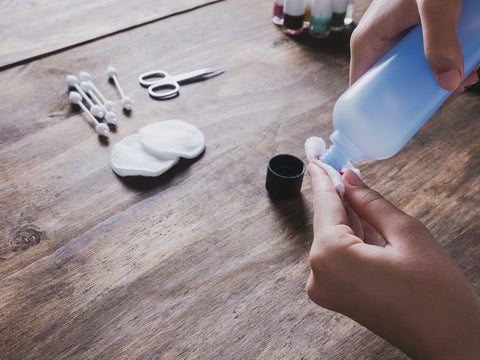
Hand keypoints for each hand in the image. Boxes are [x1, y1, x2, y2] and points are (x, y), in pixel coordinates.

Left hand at [306, 163, 479, 358]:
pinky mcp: (337, 295)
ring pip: (334, 239)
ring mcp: (326, 289)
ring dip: (345, 215)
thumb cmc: (436, 293)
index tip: (316, 158)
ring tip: (351, 186)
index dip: (323, 178)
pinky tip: (359, 216)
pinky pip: (339, 256)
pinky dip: (350, 236)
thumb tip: (349, 179)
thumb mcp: (407, 234)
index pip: (326, 206)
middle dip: (336, 195)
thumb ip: (371, 203)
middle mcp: (319, 275)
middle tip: (336, 166)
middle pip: (328, 223)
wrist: (449, 342)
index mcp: (332, 257)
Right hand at [349, 0, 478, 101]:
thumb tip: (448, 84)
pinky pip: (430, 58)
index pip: (360, 90)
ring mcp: (401, 40)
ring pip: (415, 74)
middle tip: (453, 91)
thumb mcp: (435, 5)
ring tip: (471, 73)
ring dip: (444, 79)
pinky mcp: (419, 35)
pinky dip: (451, 63)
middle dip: (424, 95)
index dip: (377, 112)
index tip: (402, 124)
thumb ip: (439, 41)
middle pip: (394, 87)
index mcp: (369, 43)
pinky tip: (472, 60)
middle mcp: (382, 44)